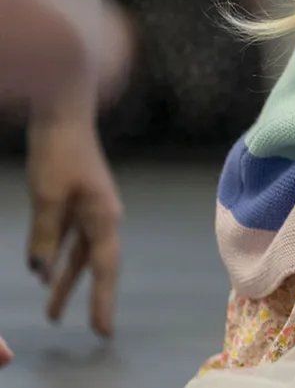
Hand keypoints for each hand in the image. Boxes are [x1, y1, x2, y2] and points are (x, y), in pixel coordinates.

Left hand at [26, 113, 122, 339]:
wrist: (64, 114)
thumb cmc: (60, 152)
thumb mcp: (47, 198)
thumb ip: (45, 237)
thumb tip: (39, 273)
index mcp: (104, 217)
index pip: (105, 269)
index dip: (103, 301)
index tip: (103, 330)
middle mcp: (103, 216)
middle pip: (94, 264)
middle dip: (82, 296)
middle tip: (80, 328)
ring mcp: (90, 207)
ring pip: (78, 253)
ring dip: (65, 280)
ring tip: (51, 309)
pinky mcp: (76, 199)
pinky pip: (67, 236)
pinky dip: (57, 255)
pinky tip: (42, 270)